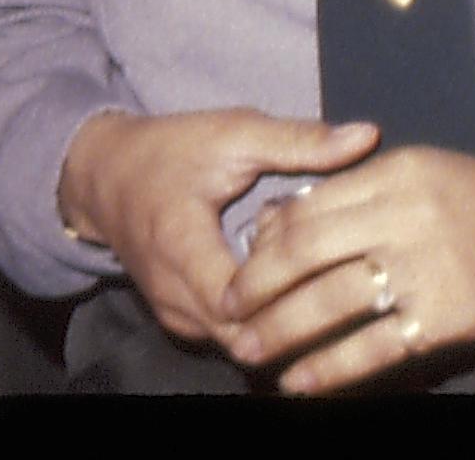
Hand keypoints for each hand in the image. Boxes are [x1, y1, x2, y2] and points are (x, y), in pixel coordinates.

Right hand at [57, 108, 379, 347]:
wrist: (106, 177)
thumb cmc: (171, 151)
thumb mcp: (235, 133)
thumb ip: (299, 141)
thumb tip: (368, 136)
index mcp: (182, 246)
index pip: (243, 301)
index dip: (292, 286)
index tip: (330, 257)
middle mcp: (173, 295)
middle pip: (246, 332)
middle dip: (294, 310)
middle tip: (338, 274)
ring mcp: (175, 314)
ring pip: (240, 341)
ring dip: (279, 317)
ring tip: (318, 278)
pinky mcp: (183, 320)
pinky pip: (229, 336)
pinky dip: (261, 318)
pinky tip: (293, 287)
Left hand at [217, 149, 474, 393]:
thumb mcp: (429, 177)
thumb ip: (360, 193)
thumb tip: (280, 220)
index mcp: (403, 169)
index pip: (310, 206)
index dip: (265, 243)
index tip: (239, 268)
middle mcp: (412, 212)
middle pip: (308, 251)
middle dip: (257, 287)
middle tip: (227, 312)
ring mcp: (431, 265)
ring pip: (332, 301)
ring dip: (281, 332)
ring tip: (249, 351)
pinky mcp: (448, 314)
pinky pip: (372, 346)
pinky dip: (329, 368)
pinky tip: (301, 382)